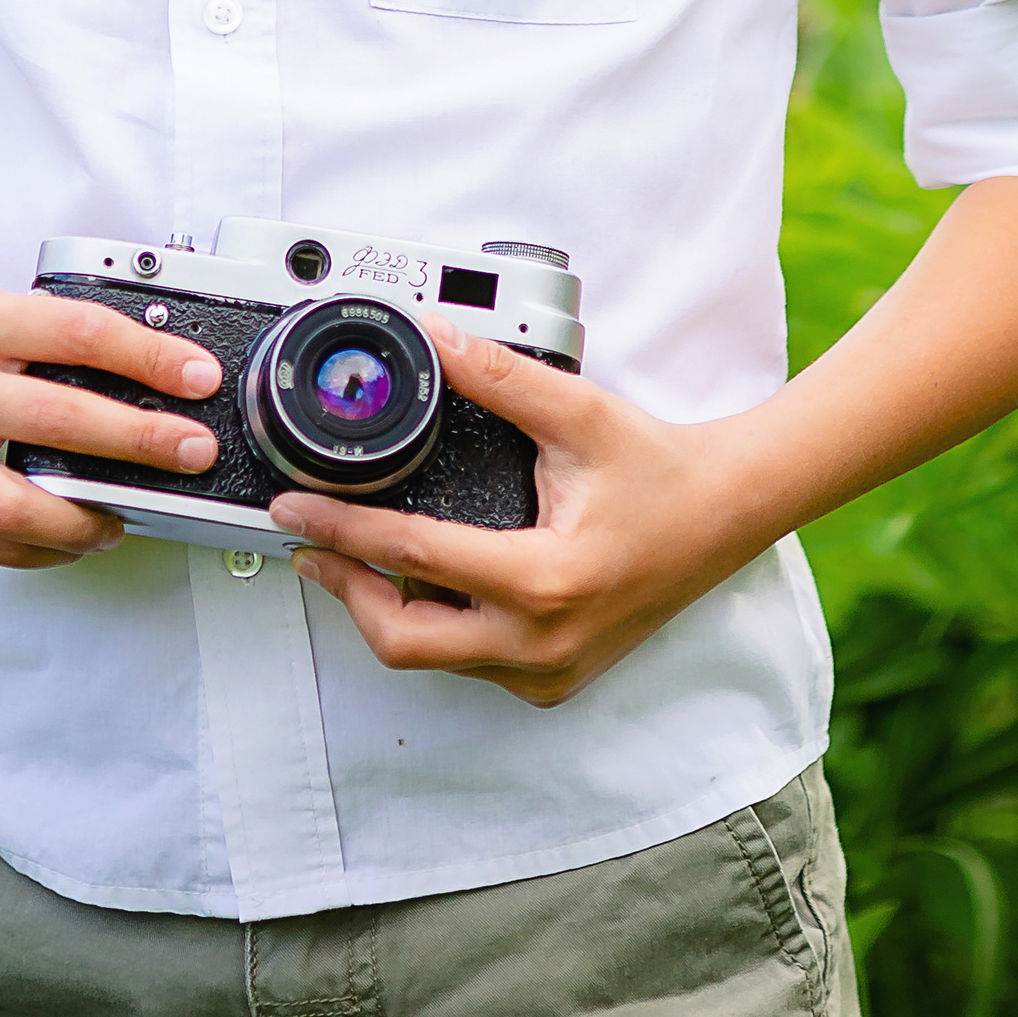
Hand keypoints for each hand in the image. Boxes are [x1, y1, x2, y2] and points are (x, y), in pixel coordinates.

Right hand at [0, 272, 226, 570]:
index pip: (76, 333)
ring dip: (90, 517)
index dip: (148, 355)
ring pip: (20, 506)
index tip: (196, 375)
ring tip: (131, 513)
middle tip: (193, 450)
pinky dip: (47, 547)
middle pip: (59, 419)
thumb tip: (157, 372)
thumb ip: (57, 338)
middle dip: (141, 440)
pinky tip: (78, 533)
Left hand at [272, 319, 767, 705]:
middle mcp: (541, 643)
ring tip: (349, 552)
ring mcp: (548, 671)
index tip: (294, 508)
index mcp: (544, 581)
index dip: (341, 528)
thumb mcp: (577, 412)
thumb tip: (435, 339)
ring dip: (383, 609)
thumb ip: (498, 375)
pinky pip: (469, 662)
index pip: (412, 556)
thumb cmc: (658, 468)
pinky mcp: (553, 677)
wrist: (723, 514)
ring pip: (433, 657)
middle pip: (403, 639)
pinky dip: (432, 625)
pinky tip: (415, 580)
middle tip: (309, 541)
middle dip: (346, 589)